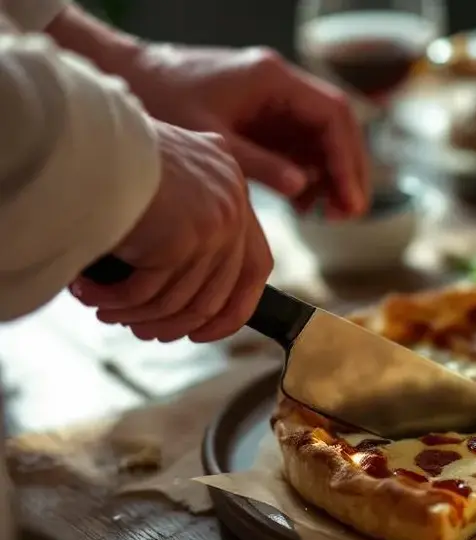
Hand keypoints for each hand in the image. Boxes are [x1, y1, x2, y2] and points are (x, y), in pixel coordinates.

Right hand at [71, 121, 272, 342]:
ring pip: (181, 297)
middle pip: (218, 292)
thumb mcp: (167, 176)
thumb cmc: (110, 152)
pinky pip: (150, 291)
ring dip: (140, 314)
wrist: (81, 134)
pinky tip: (93, 297)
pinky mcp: (184, 238)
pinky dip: (119, 301)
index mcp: (234, 186)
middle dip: (177, 322)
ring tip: (109, 313)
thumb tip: (189, 289)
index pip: (256, 264)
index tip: (204, 330)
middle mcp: (232, 203)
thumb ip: (190, 214)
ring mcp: (214, 222)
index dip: (235, 308)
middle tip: (145, 331)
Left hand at [125, 44, 369, 218]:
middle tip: (347, 213)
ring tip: (327, 215)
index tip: (349, 197)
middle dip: (346, 171)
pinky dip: (308, 177)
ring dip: (330, 177)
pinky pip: (301, 148)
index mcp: (272, 79)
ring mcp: (275, 103)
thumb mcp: (213, 138)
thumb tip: (301, 188)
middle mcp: (281, 87)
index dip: (347, 159)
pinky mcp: (265, 120)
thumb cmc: (162, 99)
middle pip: (336, 128)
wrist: (128, 80)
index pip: (332, 115)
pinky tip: (302, 205)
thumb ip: (259, 163)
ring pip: (323, 141)